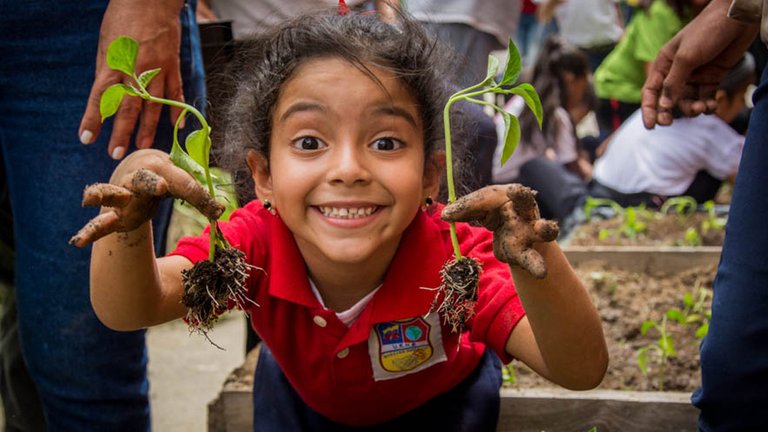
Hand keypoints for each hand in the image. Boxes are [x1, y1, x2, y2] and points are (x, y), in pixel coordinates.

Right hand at [69, 149, 223, 246]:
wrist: (133, 172)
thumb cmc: (164, 178)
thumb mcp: (183, 184)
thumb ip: (200, 197)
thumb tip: (220, 210)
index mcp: (159, 167)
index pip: (182, 182)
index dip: (199, 195)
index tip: (216, 209)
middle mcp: (137, 179)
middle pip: (143, 179)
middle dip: (150, 182)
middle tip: (160, 186)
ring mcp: (121, 196)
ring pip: (110, 193)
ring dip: (103, 194)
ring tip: (90, 199)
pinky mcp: (113, 215)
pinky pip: (98, 225)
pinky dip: (88, 232)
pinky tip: (77, 242)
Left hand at [79, 0, 186, 158]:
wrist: (150, 1)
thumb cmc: (122, 21)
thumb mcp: (107, 45)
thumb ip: (108, 73)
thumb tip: (107, 100)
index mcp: (115, 63)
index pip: (101, 96)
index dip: (93, 118)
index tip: (86, 138)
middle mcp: (136, 69)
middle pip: (128, 107)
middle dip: (122, 131)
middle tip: (116, 152)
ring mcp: (158, 69)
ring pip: (153, 104)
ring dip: (148, 127)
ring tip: (143, 145)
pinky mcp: (173, 66)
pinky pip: (176, 93)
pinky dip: (176, 110)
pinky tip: (176, 126)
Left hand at [441, 184, 558, 278]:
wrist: (515, 239)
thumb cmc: (497, 215)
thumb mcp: (481, 209)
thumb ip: (465, 210)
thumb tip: (444, 214)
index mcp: (509, 197)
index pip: (491, 196)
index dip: (478, 201)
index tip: (482, 201)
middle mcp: (523, 212)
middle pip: (525, 200)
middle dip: (521, 195)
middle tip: (517, 190)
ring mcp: (530, 233)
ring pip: (544, 229)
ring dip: (545, 228)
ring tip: (544, 228)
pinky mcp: (527, 253)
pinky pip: (534, 260)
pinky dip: (538, 266)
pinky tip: (541, 272)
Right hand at [641, 0, 758, 127]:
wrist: (737, 19)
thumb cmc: (707, 31)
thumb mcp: (686, 58)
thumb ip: (673, 83)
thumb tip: (663, 106)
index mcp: (664, 64)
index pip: (651, 91)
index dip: (649, 109)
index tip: (650, 126)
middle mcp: (677, 72)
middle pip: (668, 100)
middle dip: (669, 112)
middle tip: (670, 123)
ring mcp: (695, 76)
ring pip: (688, 101)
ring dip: (693, 108)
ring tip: (702, 107)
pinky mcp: (711, 78)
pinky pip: (705, 98)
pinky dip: (707, 105)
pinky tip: (711, 106)